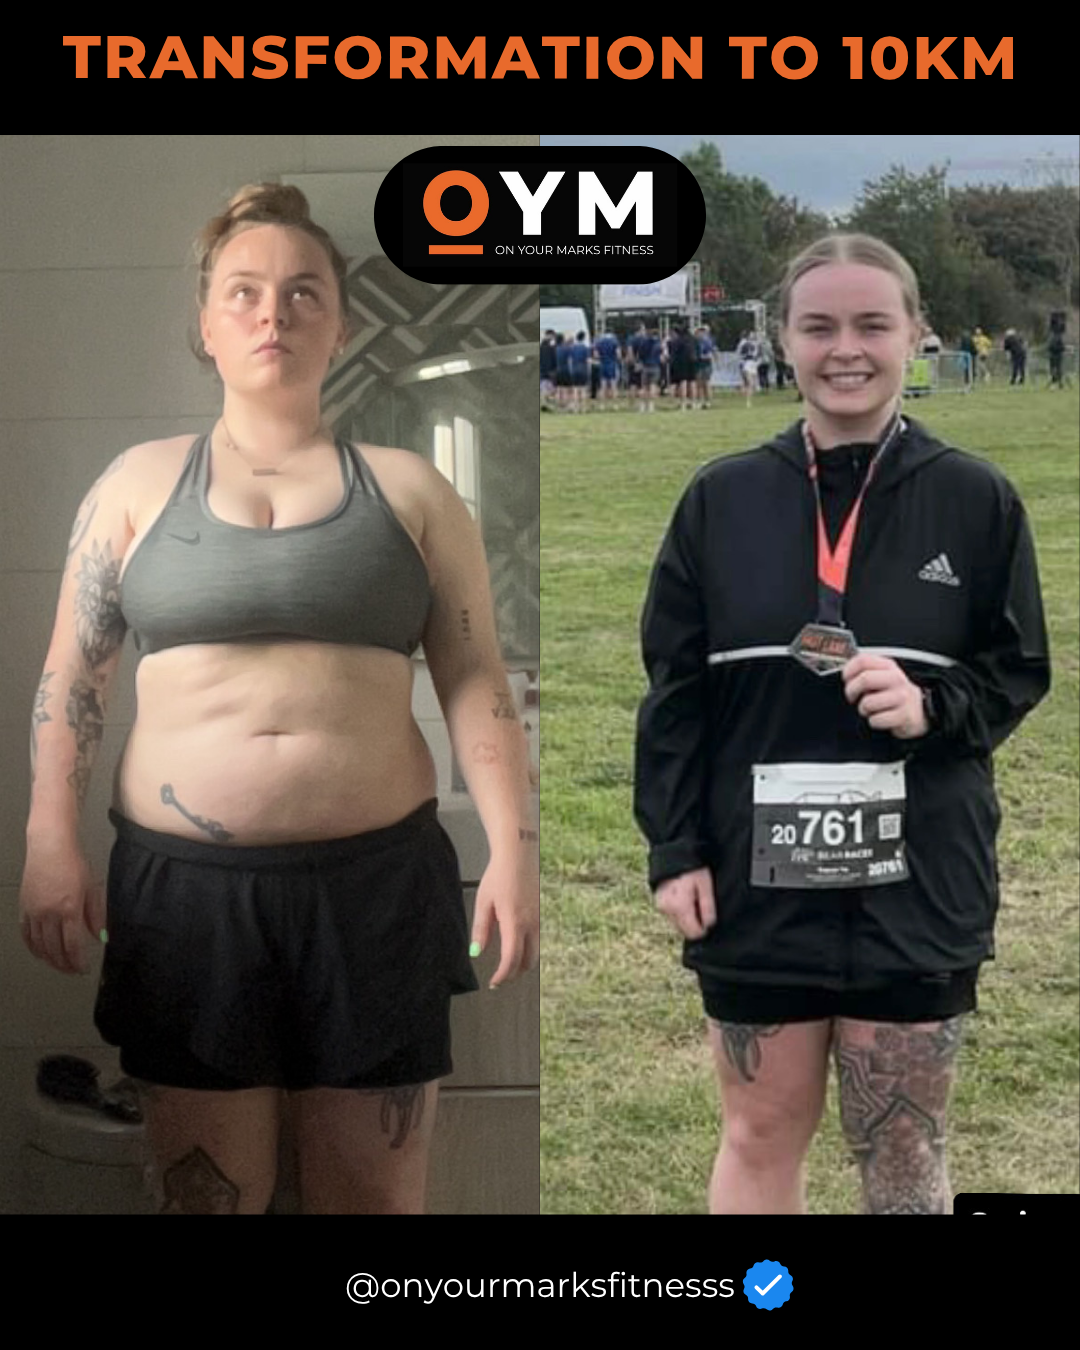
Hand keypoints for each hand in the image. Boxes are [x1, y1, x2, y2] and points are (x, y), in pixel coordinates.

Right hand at [19, 845, 103, 974]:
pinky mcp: (23, 908)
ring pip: (39, 945)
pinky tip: (41, 953)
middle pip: (54, 949)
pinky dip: (33, 947)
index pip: (72, 945)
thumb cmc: (75, 864)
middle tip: (72, 971)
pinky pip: (26, 935)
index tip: (83, 969)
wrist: (49, 847)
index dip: (77, 961)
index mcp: (69, 909)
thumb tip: (100, 938)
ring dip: (49, 959)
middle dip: (64, 964)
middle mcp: (49, 914)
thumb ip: (96, 915)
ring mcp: (33, 912)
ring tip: (59, 965)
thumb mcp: (92, 887)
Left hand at [471, 851, 538, 988]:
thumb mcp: (484, 902)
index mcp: (515, 922)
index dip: (502, 975)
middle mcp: (531, 924)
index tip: (493, 983)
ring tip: (505, 965)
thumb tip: (477, 953)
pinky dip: (526, 950)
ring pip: (534, 952)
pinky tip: (514, 946)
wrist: (519, 856)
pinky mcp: (540, 914)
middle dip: (513, 973)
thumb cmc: (499, 877)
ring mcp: (538, 920)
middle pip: (527, 961)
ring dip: (521, 963)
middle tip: (499, 977)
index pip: (511, 958)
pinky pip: (536, 940)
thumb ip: (481, 929)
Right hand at [656, 867, 715, 938]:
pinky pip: (672, 916)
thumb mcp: (705, 885)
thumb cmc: (693, 868)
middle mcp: (667, 910)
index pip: (694, 933)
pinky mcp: (658, 903)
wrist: (673, 855)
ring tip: (692, 897)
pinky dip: (680, 912)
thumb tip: (709, 925)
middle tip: (700, 903)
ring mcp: (660, 907)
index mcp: (679, 907)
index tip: (708, 915)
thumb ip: (707, 907)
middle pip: (685, 931)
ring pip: (678, 924)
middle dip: (695, 922)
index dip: (704, 928)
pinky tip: (684, 897)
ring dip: (687, 917)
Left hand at [842, 653, 927, 738]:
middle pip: (865, 679)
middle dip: (852, 691)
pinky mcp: (904, 715)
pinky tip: (880, 717)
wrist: (917, 712)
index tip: (846, 680)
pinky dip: (873, 722)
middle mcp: (896, 678)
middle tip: (853, 697)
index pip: (863, 660)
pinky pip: (876, 720)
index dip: (848, 671)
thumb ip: (864, 671)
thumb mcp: (881, 676)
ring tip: (871, 709)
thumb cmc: (892, 694)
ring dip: (863, 709)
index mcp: (888, 666)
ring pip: (868, 702)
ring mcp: (902, 696)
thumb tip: (842, 668)